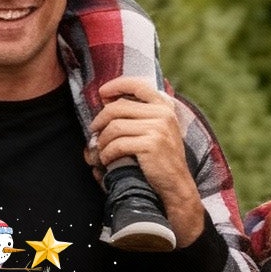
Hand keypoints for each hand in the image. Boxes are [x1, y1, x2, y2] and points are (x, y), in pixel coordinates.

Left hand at [86, 79, 207, 247]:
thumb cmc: (162, 160)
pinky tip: (107, 160)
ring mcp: (158, 129)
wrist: (176, 185)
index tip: (102, 93)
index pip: (138, 85)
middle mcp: (163, 114)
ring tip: (101, 150)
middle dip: (101, 119)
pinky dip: (107, 153)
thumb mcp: (159, 131)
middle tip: (94, 131)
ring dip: (102, 140)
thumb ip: (141, 115)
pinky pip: (118, 144)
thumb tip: (107, 102)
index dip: (117, 85)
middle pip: (118, 107)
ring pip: (115, 126)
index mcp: (165, 107)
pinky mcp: (150, 145)